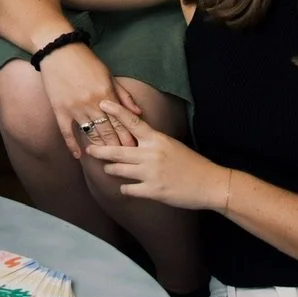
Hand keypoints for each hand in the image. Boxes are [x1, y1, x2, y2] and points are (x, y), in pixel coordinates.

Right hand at [33, 41, 140, 159]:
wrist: (59, 50)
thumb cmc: (86, 61)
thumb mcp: (109, 75)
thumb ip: (124, 95)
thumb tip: (138, 113)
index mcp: (106, 94)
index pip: (121, 122)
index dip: (128, 137)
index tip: (135, 149)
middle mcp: (92, 104)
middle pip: (108, 132)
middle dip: (118, 147)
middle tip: (125, 160)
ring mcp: (75, 108)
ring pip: (90, 134)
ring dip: (99, 148)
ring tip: (107, 160)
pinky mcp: (59, 109)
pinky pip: (67, 132)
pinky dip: (72, 144)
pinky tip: (78, 155)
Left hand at [84, 102, 231, 210]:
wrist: (208, 183)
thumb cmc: (191, 163)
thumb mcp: (171, 145)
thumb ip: (152, 141)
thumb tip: (134, 137)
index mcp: (157, 140)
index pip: (133, 122)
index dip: (116, 112)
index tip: (102, 104)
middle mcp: (151, 154)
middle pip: (118, 150)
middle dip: (100, 149)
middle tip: (89, 148)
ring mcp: (151, 174)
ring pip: (120, 170)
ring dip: (111, 169)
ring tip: (108, 167)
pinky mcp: (153, 191)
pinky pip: (129, 189)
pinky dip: (125, 188)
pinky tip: (125, 187)